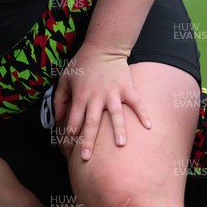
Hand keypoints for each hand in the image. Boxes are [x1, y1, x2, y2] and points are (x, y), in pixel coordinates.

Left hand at [53, 42, 150, 159]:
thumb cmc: (82, 65)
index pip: (73, 120)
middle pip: (91, 122)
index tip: (69, 152)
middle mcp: (96, 97)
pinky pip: (136, 103)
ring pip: (115, 114)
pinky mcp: (127, 88)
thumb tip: (58, 119)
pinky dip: (143, 113)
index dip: (70, 136)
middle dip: (88, 140)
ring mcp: (113, 93)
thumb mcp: (65, 79)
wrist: (103, 48)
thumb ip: (60, 100)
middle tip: (86, 158)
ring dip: (118, 130)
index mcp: (80, 96)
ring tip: (121, 145)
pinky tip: (148, 126)